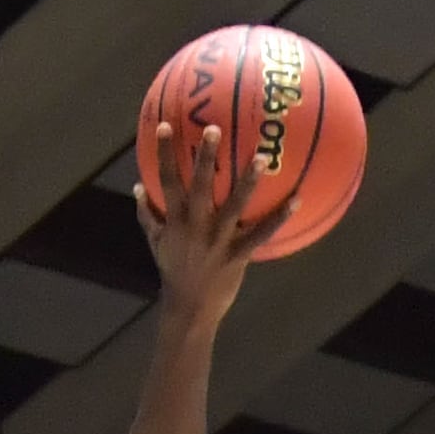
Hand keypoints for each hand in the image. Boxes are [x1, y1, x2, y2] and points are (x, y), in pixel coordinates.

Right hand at [133, 118, 267, 318]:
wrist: (189, 308)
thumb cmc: (173, 272)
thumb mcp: (155, 242)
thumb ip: (148, 214)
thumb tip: (137, 188)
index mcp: (174, 220)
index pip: (166, 180)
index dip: (164, 153)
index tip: (165, 126)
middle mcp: (196, 225)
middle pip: (201, 185)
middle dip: (206, 157)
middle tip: (214, 129)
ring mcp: (218, 239)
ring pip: (234, 205)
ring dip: (247, 181)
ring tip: (260, 158)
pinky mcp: (238, 254)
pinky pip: (261, 233)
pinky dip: (279, 217)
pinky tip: (296, 200)